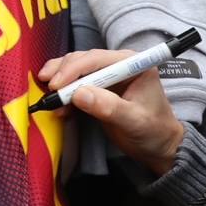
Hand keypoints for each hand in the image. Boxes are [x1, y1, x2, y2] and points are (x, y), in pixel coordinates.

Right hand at [38, 50, 186, 177]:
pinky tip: (58, 107)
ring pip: (75, 69)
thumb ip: (108, 107)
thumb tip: (79, 94)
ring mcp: (106, 75)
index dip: (74, 69)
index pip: (97, 59)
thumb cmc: (153, 132)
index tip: (57, 85)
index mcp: (132, 63)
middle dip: (63, 73)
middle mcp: (117, 64)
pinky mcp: (97, 88)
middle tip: (48, 90)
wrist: (158, 147)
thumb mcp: (133, 121)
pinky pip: (75, 84)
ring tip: (47, 96)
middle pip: (83, 60)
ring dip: (59, 80)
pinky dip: (64, 93)